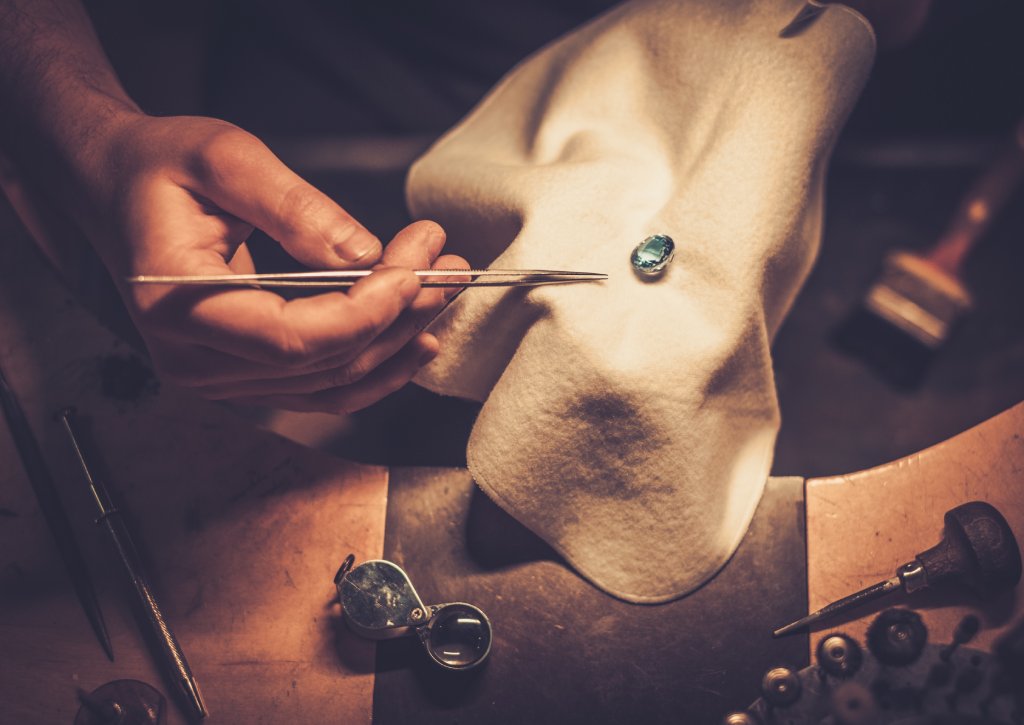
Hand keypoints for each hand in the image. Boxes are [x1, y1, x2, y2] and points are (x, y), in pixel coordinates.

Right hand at [74, 114, 466, 412]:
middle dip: (397, 316)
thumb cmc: (160, 168)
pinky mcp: (242, 375)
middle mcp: (194, 360)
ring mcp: (218, 377)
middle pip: (323, 364)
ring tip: (444, 294)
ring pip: (331, 384)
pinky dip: (374, 368)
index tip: (416, 268)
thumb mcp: (223, 159)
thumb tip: (362, 253)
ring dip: (396, 343)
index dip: (367, 312)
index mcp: (177, 306)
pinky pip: (321, 389)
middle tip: (448, 266)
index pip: (292, 339)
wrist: (115, 189)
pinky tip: (415, 341)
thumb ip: (292, 207)